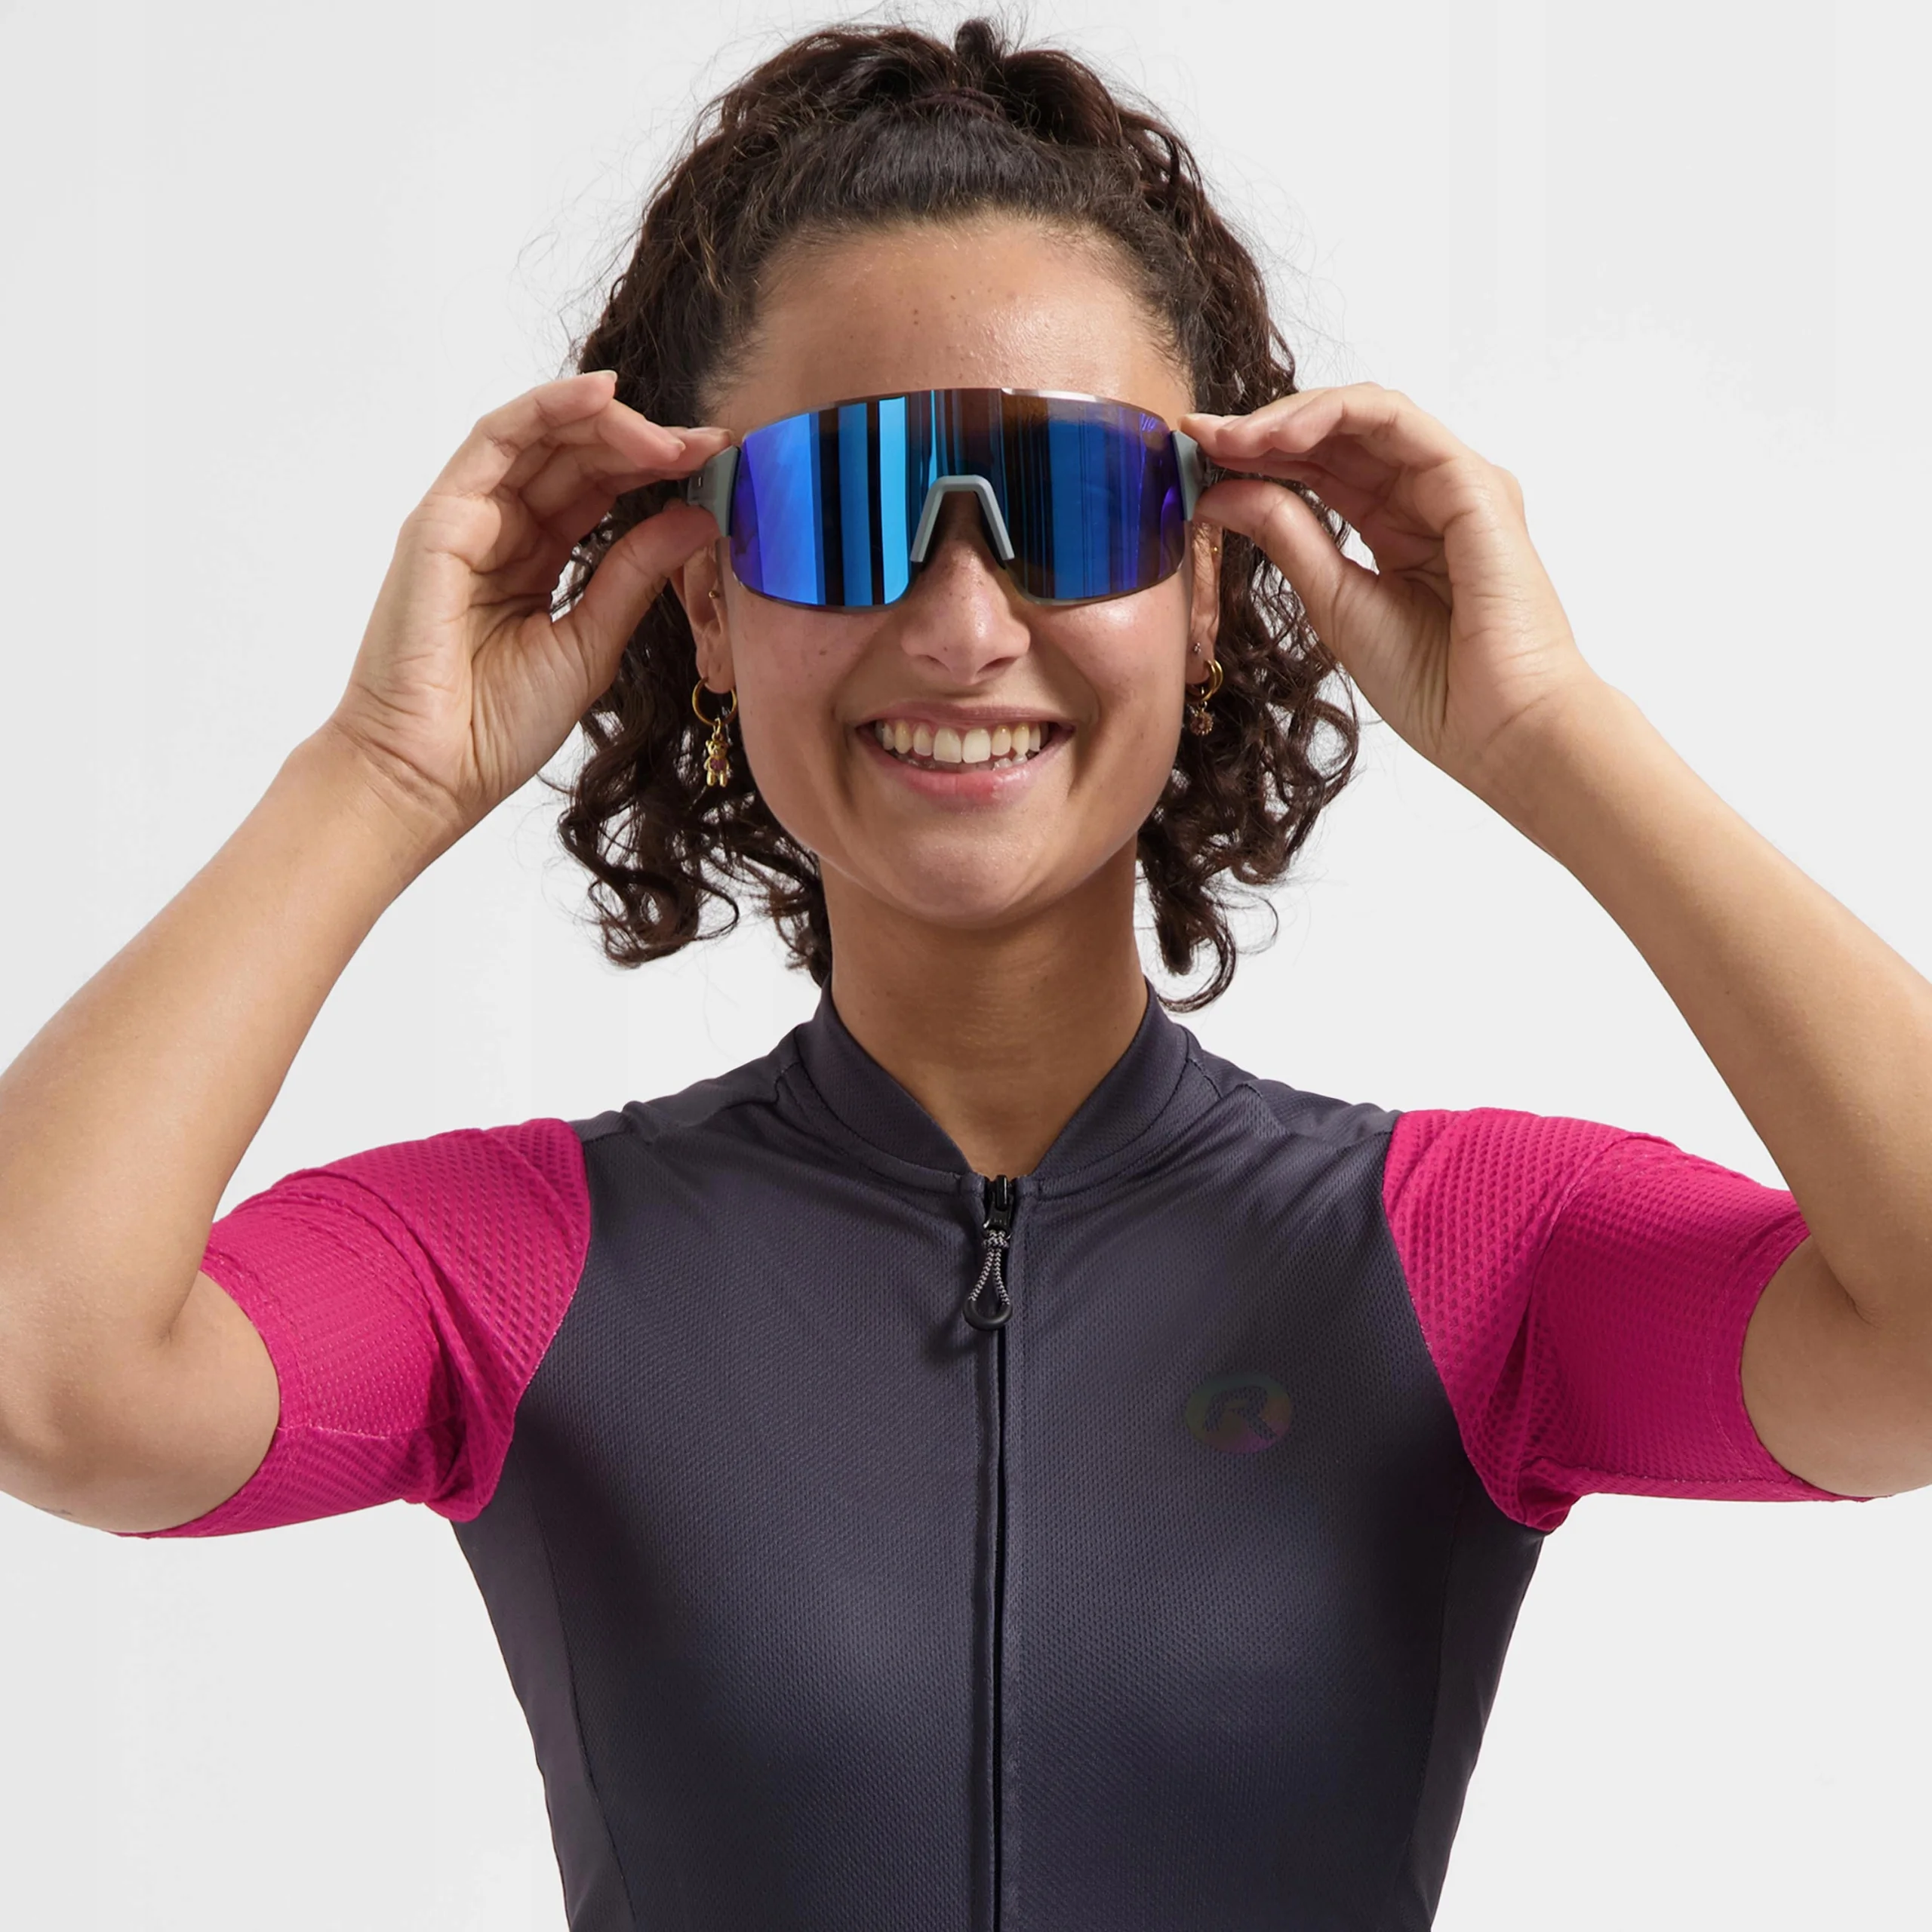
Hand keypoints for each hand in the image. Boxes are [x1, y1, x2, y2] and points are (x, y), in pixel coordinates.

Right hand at [327, 370, 729, 841]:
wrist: (430, 775)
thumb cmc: (496, 727)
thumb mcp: (591, 643)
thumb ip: (636, 576)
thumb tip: (698, 519)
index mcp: (534, 561)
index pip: (599, 491)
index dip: (657, 470)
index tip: (716, 465)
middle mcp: (499, 530)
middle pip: (574, 457)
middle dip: (643, 442)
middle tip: (707, 442)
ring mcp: (466, 520)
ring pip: (539, 438)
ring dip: (607, 421)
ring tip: (670, 430)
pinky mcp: (439, 520)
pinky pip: (494, 441)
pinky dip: (547, 409)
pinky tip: (601, 397)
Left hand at [1182, 385, 1594, 796]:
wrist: (1498, 729)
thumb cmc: (1434, 686)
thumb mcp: (1334, 601)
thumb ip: (1287, 539)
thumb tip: (1222, 494)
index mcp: (1398, 527)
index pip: (1323, 466)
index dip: (1260, 454)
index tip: (1197, 457)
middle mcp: (1428, 496)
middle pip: (1341, 432)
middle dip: (1265, 427)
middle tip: (1201, 434)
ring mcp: (1456, 484)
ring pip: (1368, 414)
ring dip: (1293, 416)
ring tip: (1232, 435)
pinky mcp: (1474, 483)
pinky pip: (1400, 423)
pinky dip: (1336, 417)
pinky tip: (1281, 436)